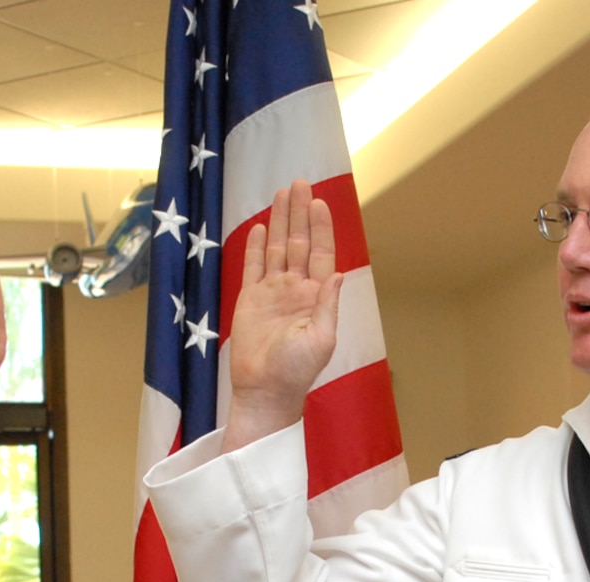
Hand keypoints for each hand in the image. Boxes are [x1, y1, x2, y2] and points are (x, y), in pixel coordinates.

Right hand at [223, 180, 342, 451]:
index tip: (319, 201)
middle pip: (300, 243)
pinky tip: (262, 228)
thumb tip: (339, 273)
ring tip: (282, 193)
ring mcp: (273, 294)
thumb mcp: (322, 340)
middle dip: (300, 213)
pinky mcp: (250, 301)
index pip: (321, 254)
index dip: (321, 227)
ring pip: (278, 249)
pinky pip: (254, 267)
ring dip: (282, 222)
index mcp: (316, 297)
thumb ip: (328, 305)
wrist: (265, 390)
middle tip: (299, 183)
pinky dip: (258, 247)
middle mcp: (296, 290)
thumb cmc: (296, 371)